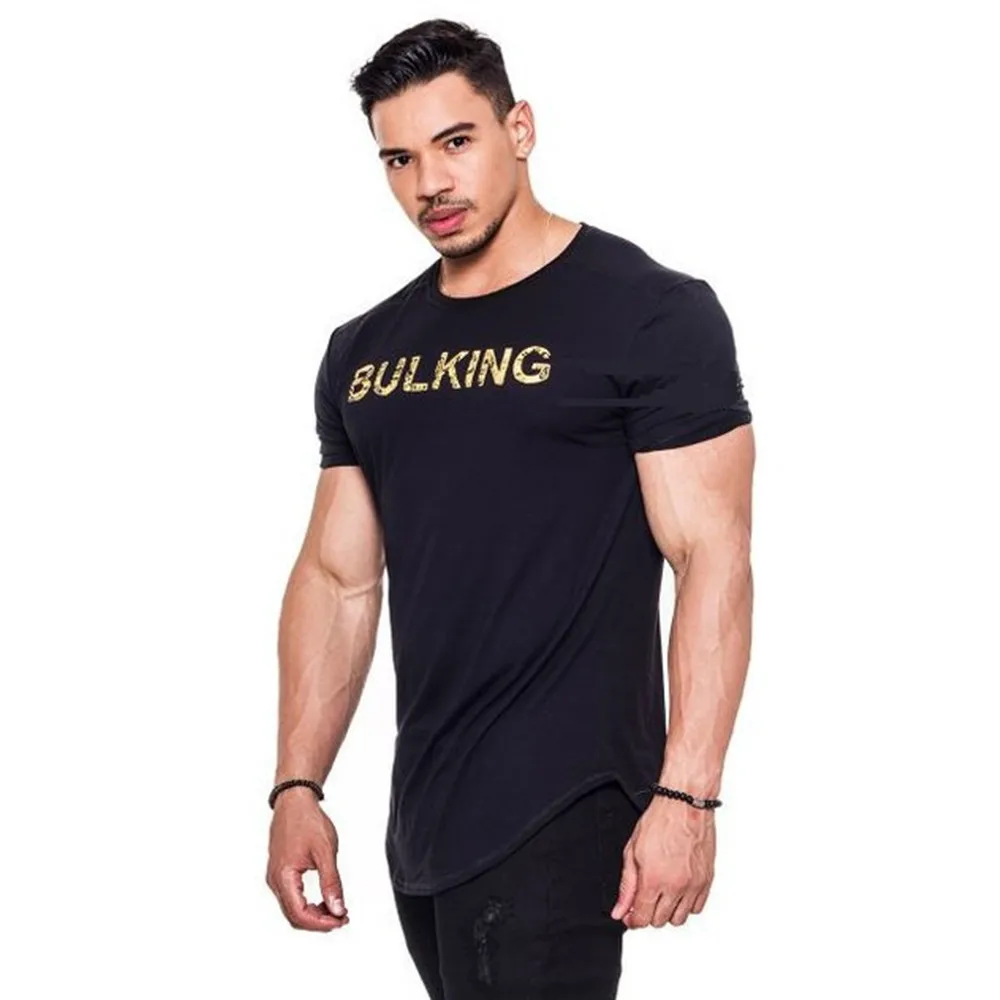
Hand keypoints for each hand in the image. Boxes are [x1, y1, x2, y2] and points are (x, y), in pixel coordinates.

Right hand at [265, 786, 349, 930]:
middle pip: (294, 916)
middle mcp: (275, 880)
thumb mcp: (325, 852)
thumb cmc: (308, 821)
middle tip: (342, 918)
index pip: (300, 914)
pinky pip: (291, 897)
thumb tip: (338, 909)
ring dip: (314, 914)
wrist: (294, 801)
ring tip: (336, 909)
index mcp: (283, 877)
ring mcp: (275, 877)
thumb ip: (331, 883)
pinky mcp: (279, 872)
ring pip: (292, 909)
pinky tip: (324, 899)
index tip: (341, 921)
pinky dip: (307, 904)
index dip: (322, 923)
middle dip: (319, 922)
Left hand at [610, 796, 715, 928]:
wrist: (685, 805)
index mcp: (654, 879)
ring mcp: (694, 885)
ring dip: (667, 912)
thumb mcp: (632, 851)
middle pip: (659, 921)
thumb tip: (620, 910)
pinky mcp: (707, 880)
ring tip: (660, 895)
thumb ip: (626, 885)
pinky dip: (686, 905)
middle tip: (643, 900)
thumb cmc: (660, 821)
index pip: (642, 918)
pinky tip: (677, 892)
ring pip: (679, 919)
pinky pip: (697, 908)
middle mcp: (676, 886)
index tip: (629, 915)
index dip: (632, 920)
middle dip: (647, 914)